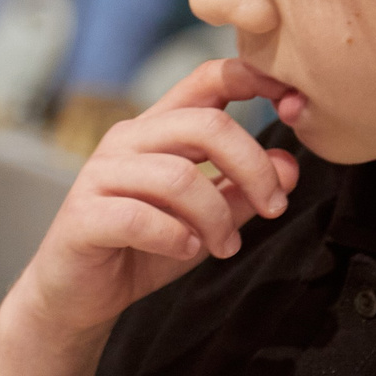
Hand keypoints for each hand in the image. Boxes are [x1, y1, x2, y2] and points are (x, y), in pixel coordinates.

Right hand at [9, 60, 303, 341]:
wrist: (79, 296)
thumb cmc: (142, 249)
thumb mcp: (207, 218)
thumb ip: (244, 190)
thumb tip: (289, 164)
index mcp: (158, 128)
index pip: (208, 78)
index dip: (256, 78)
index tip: (296, 105)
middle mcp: (128, 140)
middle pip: (205, 124)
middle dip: (252, 167)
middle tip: (274, 207)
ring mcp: (101, 174)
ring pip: (179, 176)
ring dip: (217, 217)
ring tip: (224, 246)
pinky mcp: (84, 215)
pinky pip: (142, 218)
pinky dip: (176, 238)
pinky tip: (185, 251)